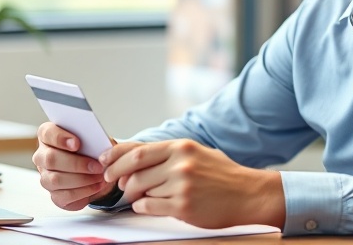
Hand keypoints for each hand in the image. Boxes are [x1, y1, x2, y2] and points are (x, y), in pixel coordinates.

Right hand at [33, 122, 117, 209]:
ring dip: (82, 179)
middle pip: (50, 159)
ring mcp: (46, 177)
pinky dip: (84, 191)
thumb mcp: (95, 139)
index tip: (77, 143)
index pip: (47, 134)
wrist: (98, 170)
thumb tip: (97, 145)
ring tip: (100, 176)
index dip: (60, 138)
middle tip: (97, 166)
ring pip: (56, 179)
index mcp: (48, 136)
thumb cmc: (92, 149)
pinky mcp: (55, 195)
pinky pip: (65, 195)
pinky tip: (97, 185)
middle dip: (76, 163)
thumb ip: (92, 138)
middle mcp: (42, 156)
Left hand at [99, 139, 284, 228]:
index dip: (116, 157)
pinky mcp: (183, 206)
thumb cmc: (221, 174)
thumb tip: (134, 158)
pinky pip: (150, 206)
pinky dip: (143, 207)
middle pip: (134, 170)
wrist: (248, 194)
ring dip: (133, 194)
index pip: (138, 150)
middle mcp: (180, 163)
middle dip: (117, 176)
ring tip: (137, 195)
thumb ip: (168, 154)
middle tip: (112, 182)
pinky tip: (148, 205)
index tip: (104, 161)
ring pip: (141, 189)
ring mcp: (182, 185)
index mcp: (181, 147)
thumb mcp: (196, 152)